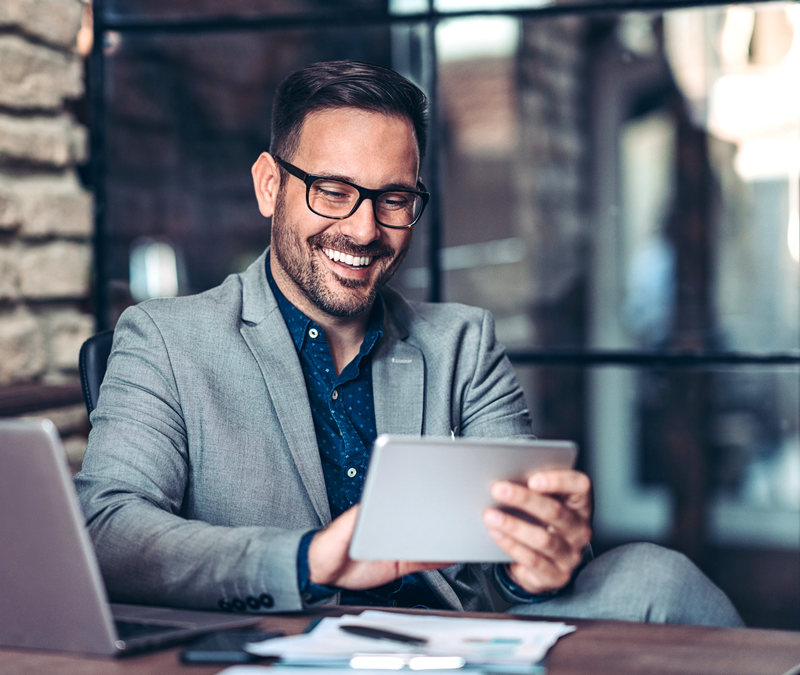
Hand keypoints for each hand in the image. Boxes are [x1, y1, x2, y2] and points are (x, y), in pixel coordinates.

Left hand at [308, 505, 451, 588]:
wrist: (324, 575)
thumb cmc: (327, 547)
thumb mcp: (339, 530)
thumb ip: (354, 518)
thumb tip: (368, 502)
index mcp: (377, 511)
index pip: (404, 500)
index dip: (420, 496)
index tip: (435, 493)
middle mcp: (391, 525)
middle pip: (419, 519)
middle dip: (437, 516)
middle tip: (453, 513)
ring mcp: (398, 544)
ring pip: (426, 539)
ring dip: (441, 537)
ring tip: (458, 533)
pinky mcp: (400, 562)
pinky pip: (423, 561)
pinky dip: (438, 558)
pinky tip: (450, 554)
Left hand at [483, 470, 591, 594]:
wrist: (541, 565)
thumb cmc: (540, 524)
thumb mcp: (542, 504)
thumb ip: (533, 489)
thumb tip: (504, 476)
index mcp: (580, 505)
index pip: (580, 486)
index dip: (558, 481)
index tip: (532, 479)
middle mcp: (580, 530)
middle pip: (556, 512)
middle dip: (524, 499)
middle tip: (499, 490)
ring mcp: (570, 555)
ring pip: (543, 539)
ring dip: (513, 525)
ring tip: (491, 515)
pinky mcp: (556, 575)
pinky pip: (533, 559)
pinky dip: (511, 545)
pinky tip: (496, 534)